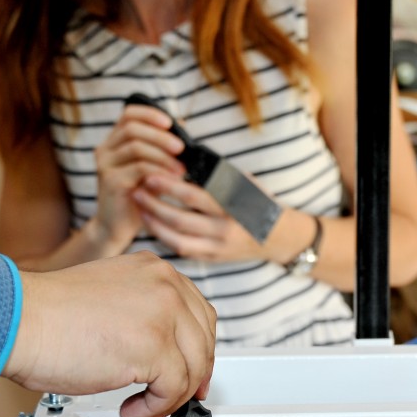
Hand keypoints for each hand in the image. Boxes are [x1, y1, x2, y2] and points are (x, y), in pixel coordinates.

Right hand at [3, 252, 216, 416]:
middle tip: (176, 398)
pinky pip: (174, 390)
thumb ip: (142, 313)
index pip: (199, 312)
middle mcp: (165, 286)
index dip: (199, 348)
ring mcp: (163, 315)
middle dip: (194, 376)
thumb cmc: (48, 316)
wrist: (18, 322)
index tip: (192, 371)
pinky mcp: (154, 347)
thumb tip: (163, 349)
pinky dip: (156, 408)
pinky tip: (132, 409)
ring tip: (143, 407)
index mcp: (155, 271)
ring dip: (171, 397)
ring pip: (193, 368)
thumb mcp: (109, 298)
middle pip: (203, 340)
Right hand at [92, 105, 186, 247]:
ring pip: (136, 146)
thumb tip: (183, 128)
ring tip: (181, 169)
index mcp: (114, 142)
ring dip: (163, 155)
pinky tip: (172, 179)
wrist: (118, 228)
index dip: (150, 114)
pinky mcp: (110, 180)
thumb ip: (162, 151)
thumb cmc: (139, 197)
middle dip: (161, 136)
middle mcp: (105, 149)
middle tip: (181, 148)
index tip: (170, 123)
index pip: (128, 114)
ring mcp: (105, 164)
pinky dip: (159, 171)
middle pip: (132, 128)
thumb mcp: (152, 170)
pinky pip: (138, 168)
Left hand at [131, 172, 267, 261]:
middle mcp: (225, 229)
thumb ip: (220, 175)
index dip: (170, 187)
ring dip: (155, 222)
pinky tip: (152, 223)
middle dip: (155, 204)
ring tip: (140, 206)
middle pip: (181, 218)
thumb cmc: (259, 203)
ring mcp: (218, 246)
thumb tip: (186, 159)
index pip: (195, 196)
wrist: (278, 236)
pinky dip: (164, 237)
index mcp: (233, 207)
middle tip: (138, 189)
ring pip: (178, 238)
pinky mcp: (213, 257)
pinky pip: (183, 249)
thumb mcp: (246, 184)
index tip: (151, 175)